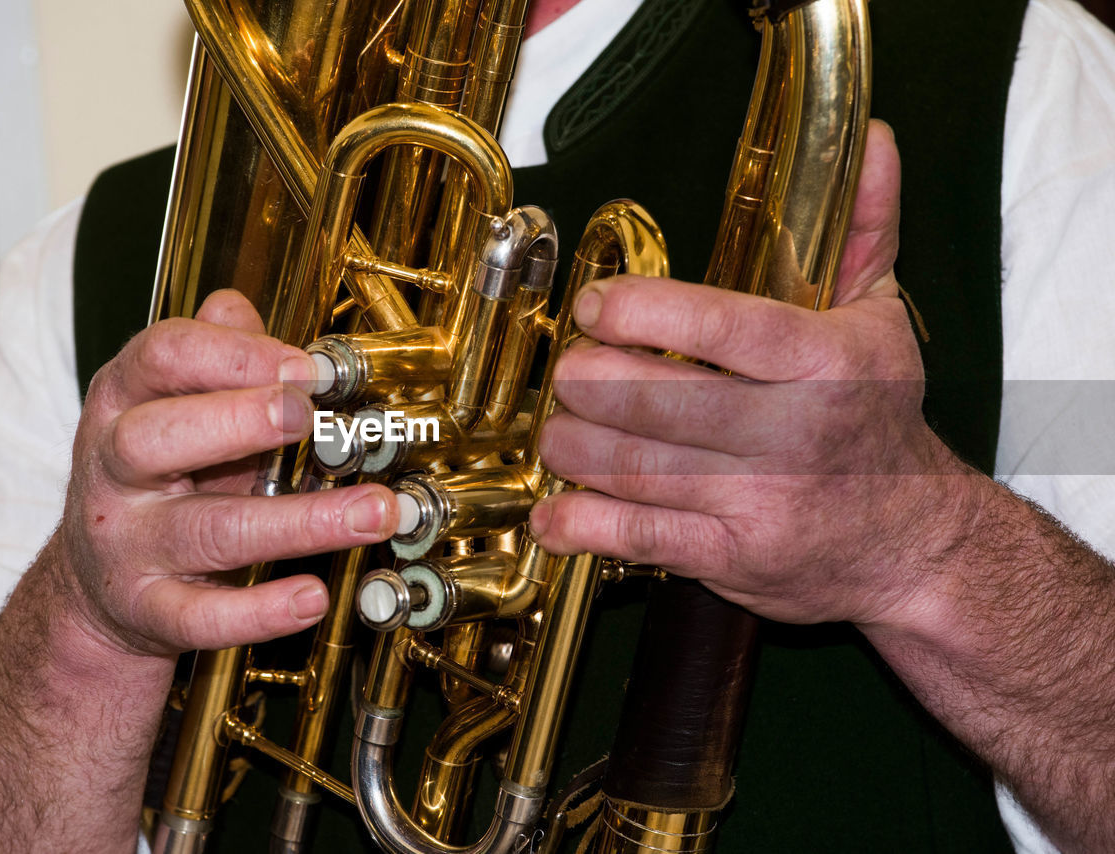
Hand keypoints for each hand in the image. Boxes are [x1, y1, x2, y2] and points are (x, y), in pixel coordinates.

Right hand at [52, 289, 398, 657]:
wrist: (97, 584)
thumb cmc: (157, 476)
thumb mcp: (171, 404)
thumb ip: (214, 355)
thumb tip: (244, 309)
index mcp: (123, 400)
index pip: (162, 357)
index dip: (237, 355)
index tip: (308, 367)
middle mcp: (115, 469)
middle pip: (160, 438)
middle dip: (242, 421)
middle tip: (313, 419)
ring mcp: (128, 544)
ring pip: (208, 530)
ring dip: (300, 522)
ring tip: (374, 512)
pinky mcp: (148, 611)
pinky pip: (202, 617)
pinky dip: (261, 610)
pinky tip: (313, 596)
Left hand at [531, 121, 972, 629]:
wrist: (911, 544)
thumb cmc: (879, 421)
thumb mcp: (882, 319)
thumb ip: (863, 229)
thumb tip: (873, 139)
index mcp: (828, 364)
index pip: (724, 326)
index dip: (643, 312)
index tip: (595, 306)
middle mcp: (795, 434)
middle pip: (659, 400)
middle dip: (588, 383)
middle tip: (568, 370)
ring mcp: (761, 502)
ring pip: (634, 467)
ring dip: (571, 444)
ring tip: (557, 425)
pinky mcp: (733, 557)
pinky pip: (639, 538)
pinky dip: (581, 526)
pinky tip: (552, 514)